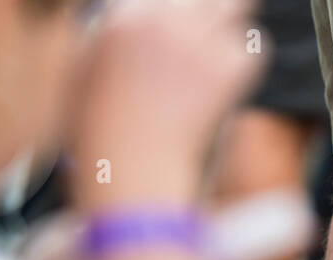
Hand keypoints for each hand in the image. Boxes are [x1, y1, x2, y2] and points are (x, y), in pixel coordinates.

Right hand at [71, 0, 264, 209]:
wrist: (131, 170)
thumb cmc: (100, 136)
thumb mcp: (80, 74)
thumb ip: (100, 36)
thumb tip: (115, 21)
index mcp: (122, 15)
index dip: (174, 9)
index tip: (179, 21)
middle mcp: (161, 18)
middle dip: (208, 10)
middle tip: (213, 23)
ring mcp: (195, 40)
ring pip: (235, 4)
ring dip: (230, 25)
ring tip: (221, 50)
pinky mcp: (224, 67)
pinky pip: (253, 47)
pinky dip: (245, 62)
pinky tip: (229, 82)